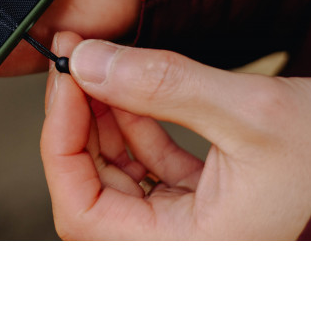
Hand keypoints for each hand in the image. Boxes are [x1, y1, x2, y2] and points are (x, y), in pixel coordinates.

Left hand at [40, 34, 310, 238]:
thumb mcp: (249, 109)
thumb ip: (162, 85)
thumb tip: (86, 63)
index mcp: (191, 252)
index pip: (82, 213)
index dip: (60, 143)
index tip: (65, 80)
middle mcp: (180, 248)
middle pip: (89, 190)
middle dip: (75, 120)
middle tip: (73, 60)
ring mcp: (183, 226)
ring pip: (111, 173)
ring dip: (98, 115)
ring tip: (94, 61)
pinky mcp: (191, 201)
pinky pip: (139, 164)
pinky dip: (128, 121)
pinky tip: (123, 82)